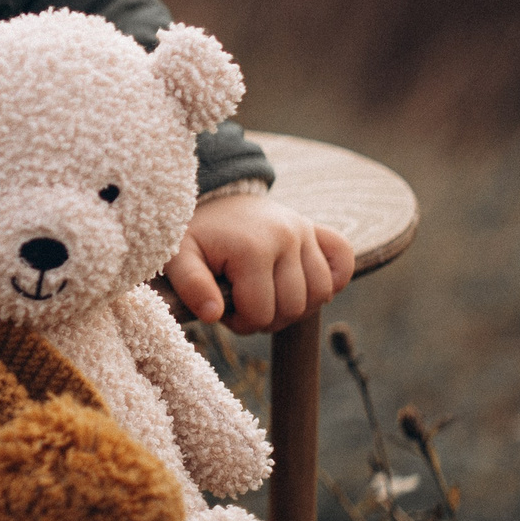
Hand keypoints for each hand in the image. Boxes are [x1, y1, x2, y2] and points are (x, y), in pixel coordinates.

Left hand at [168, 187, 354, 333]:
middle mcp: (287, 237)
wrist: (214, 198)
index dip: (240, 322)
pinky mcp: (317, 230)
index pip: (261, 314)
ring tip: (266, 295)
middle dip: (266, 317)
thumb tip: (213, 314)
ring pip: (320, 294)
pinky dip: (332, 281)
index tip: (222, 307)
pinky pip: (342, 263)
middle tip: (242, 302)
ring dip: (295, 306)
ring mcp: (305, 232)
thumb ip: (190, 285)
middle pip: (293, 309)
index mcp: (252, 247)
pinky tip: (302, 283)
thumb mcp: (177, 256)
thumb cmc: (194, 233)